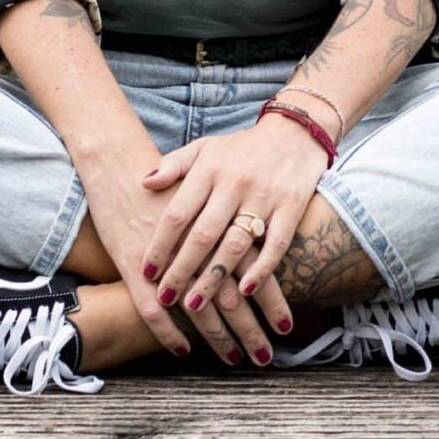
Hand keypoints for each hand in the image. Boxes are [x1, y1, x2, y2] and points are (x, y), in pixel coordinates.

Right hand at [78, 144, 263, 365]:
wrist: (119, 164)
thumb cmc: (170, 179)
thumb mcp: (206, 184)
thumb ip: (235, 209)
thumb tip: (266, 235)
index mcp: (220, 223)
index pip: (253, 270)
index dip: (271, 301)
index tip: (287, 328)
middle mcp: (196, 245)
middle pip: (231, 296)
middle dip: (251, 330)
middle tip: (265, 358)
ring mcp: (166, 259)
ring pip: (199, 309)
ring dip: (219, 339)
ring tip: (236, 360)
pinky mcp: (134, 268)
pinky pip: (153, 312)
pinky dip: (169, 334)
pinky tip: (184, 351)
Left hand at [140, 118, 327, 361]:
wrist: (295, 132)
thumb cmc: (241, 148)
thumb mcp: (206, 148)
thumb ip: (174, 165)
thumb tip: (143, 182)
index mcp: (209, 168)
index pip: (178, 211)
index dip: (160, 243)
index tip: (146, 272)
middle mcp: (234, 182)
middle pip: (203, 233)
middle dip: (182, 269)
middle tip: (165, 299)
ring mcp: (264, 196)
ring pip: (236, 244)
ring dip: (214, 278)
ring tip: (195, 306)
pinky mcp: (292, 206)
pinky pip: (276, 244)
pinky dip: (261, 270)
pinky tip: (245, 292)